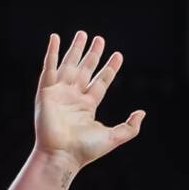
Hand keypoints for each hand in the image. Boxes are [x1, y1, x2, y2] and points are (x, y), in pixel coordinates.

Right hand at [33, 32, 143, 169]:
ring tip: (83, 33)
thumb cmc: (86, 150)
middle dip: (93, 54)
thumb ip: (130, 127)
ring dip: (75, 49)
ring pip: (70, 65)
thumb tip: (142, 113)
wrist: (62, 155)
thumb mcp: (114, 137)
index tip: (118, 55)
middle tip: (99, 38)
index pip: (101, 81)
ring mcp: (60, 92)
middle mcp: (74, 96)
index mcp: (88, 106)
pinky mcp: (46, 91)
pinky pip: (49, 67)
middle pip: (86, 69)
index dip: (110, 68)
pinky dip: (51, 52)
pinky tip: (55, 38)